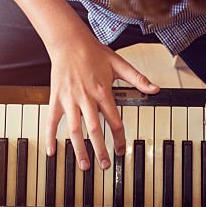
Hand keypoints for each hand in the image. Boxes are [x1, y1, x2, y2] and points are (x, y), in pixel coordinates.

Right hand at [45, 34, 158, 169]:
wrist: (69, 41)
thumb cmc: (93, 52)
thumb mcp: (119, 63)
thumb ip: (138, 78)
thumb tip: (155, 89)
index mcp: (102, 92)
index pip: (114, 121)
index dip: (120, 138)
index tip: (122, 150)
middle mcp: (86, 98)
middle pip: (95, 130)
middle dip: (100, 150)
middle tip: (106, 166)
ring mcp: (69, 100)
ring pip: (74, 129)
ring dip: (79, 149)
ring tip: (84, 165)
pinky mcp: (56, 98)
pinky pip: (51, 121)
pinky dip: (50, 136)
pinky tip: (51, 151)